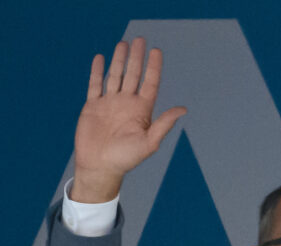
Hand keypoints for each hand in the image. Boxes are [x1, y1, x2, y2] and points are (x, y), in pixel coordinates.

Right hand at [72, 38, 186, 202]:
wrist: (100, 166)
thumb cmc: (126, 158)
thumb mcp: (149, 142)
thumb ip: (164, 124)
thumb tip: (183, 109)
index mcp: (142, 111)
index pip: (150, 83)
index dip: (154, 67)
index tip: (156, 51)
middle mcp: (127, 104)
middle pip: (133, 75)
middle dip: (137, 58)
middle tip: (140, 40)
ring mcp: (110, 103)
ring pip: (115, 76)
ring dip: (119, 60)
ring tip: (123, 44)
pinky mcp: (93, 106)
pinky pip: (95, 84)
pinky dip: (97, 71)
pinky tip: (101, 58)